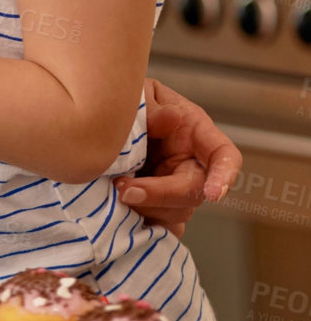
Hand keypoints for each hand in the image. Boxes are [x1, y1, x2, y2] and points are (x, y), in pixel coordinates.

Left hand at [113, 78, 240, 236]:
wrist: (96, 121)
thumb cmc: (124, 102)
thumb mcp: (138, 94)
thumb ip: (153, 107)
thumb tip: (171, 118)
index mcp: (194, 132)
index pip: (224, 155)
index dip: (225, 176)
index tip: (213, 194)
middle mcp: (188, 163)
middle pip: (194, 192)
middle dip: (161, 195)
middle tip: (124, 190)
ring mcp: (172, 187)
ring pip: (176, 213)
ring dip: (146, 208)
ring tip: (114, 190)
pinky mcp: (154, 206)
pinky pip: (159, 226)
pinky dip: (143, 226)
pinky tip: (122, 216)